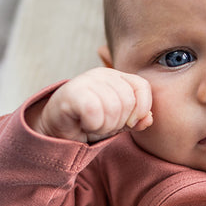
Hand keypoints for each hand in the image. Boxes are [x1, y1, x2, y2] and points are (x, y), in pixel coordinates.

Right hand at [30, 67, 152, 142]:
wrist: (57, 130)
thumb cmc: (89, 123)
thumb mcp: (118, 123)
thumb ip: (136, 119)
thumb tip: (149, 118)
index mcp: (117, 77)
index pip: (142, 87)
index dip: (141, 108)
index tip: (130, 123)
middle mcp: (103, 74)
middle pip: (128, 101)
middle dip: (119, 122)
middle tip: (103, 125)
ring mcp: (86, 80)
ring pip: (113, 108)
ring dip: (104, 126)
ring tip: (93, 125)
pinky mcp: (71, 92)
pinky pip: (94, 112)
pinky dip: (92, 125)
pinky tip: (84, 124)